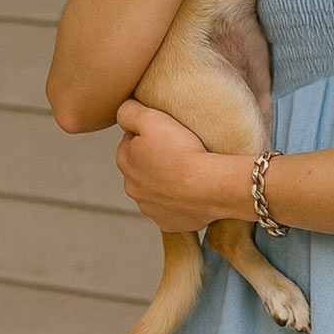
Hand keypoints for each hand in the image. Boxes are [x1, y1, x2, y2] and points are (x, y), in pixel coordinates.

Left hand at [115, 99, 234, 231]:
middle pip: (142, 167)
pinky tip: (193, 191)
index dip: (148, 134)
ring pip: (156, 190)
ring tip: (189, 171)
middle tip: (180, 150)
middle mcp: (132, 188)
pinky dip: (180, 201)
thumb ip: (129, 111)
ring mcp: (150, 208)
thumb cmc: (182, 150)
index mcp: (125, 161)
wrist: (210, 186)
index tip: (167, 133)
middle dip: (156, 160)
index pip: (130, 141)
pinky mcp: (169, 223)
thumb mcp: (152, 118)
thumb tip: (123, 110)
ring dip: (167, 181)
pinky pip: (173, 209)